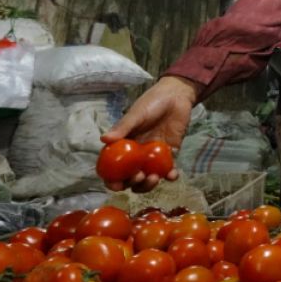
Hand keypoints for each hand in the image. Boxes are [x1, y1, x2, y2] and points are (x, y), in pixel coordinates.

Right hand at [102, 76, 200, 191]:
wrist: (177, 95)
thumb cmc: (152, 102)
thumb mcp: (136, 114)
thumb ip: (123, 127)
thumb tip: (104, 139)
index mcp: (124, 145)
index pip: (114, 167)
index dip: (113, 180)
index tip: (117, 185)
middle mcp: (137, 154)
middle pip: (131, 177)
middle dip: (134, 183)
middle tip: (139, 177)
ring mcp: (153, 156)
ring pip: (149, 177)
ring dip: (150, 184)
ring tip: (154, 177)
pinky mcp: (170, 154)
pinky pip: (169, 169)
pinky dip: (170, 175)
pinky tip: (172, 175)